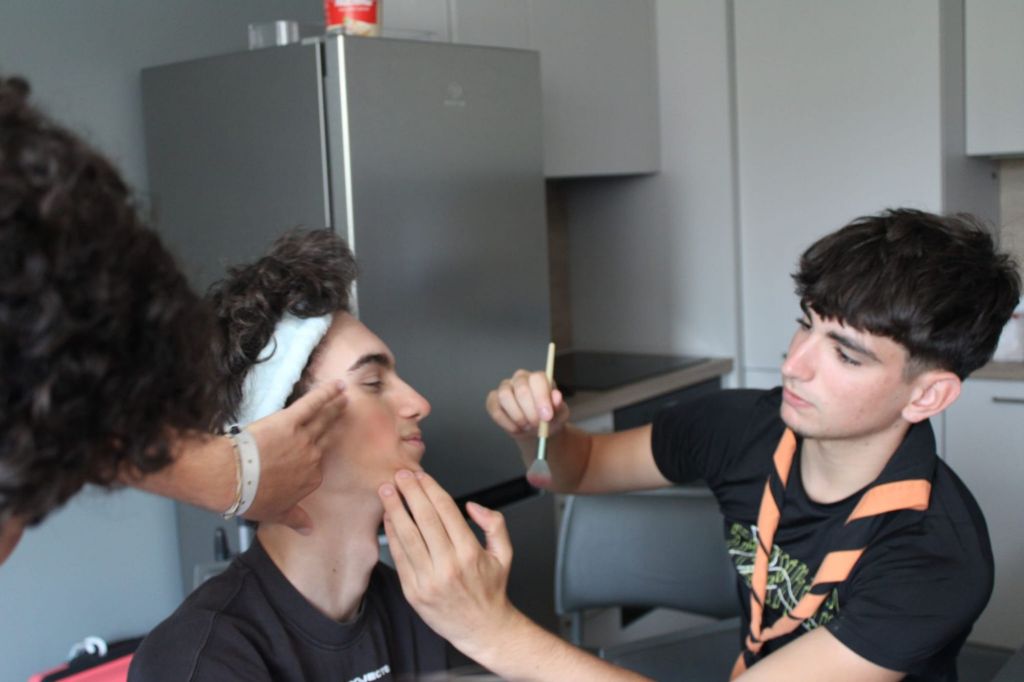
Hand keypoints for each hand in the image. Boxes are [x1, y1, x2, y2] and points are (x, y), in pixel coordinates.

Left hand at [242, 380, 345, 531]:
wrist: (234, 479)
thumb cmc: (251, 497)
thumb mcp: (276, 513)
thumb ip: (295, 519)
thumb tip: (308, 530)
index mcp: (310, 479)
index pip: (318, 465)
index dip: (318, 456)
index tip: (323, 447)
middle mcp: (312, 457)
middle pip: (328, 437)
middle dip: (336, 424)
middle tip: (345, 413)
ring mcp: (303, 437)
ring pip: (324, 419)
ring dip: (335, 407)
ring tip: (344, 398)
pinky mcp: (290, 420)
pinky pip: (312, 404)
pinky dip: (325, 393)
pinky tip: (335, 385)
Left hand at [379, 469, 518, 658]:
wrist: (482, 629)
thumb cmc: (491, 590)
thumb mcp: (505, 554)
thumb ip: (495, 524)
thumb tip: (472, 506)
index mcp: (470, 552)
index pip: (446, 510)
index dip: (430, 488)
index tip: (420, 475)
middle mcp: (448, 565)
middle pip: (424, 519)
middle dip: (410, 492)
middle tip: (400, 475)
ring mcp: (429, 580)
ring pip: (407, 536)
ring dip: (394, 510)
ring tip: (387, 491)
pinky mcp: (413, 592)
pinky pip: (399, 558)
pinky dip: (392, 536)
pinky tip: (388, 520)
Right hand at [486, 369, 569, 439]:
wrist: (537, 430)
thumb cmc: (549, 419)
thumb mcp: (560, 415)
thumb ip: (559, 406)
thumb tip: (556, 397)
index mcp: (539, 378)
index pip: (537, 379)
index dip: (541, 397)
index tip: (547, 416)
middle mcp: (520, 379)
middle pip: (521, 388)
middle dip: (529, 410)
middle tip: (536, 424)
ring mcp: (505, 388)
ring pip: (504, 396)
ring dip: (517, 415)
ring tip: (526, 426)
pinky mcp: (494, 401)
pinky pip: (495, 408)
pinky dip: (505, 422)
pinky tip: (515, 428)